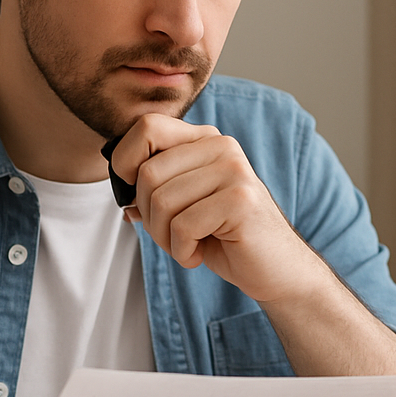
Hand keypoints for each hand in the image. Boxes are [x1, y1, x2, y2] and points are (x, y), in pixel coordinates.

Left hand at [108, 113, 325, 303]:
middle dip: (149, 215)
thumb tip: (120, 186)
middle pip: (148, 173)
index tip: (134, 195)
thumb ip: (156, 188)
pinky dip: (182, 252)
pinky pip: (182, 227)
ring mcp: (233, 170)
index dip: (125, 162)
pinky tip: (200, 254)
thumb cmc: (225, 238)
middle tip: (171, 235)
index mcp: (205, 140)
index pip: (147, 127)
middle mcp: (221, 146)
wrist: (275, 269)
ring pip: (161, 202)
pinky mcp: (240, 200)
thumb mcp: (185, 205)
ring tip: (188, 246)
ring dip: (164, 238)